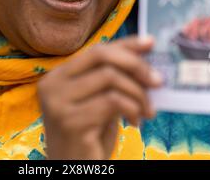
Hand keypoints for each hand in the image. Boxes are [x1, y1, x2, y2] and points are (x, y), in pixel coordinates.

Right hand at [37, 36, 161, 159]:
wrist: (75, 171)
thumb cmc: (90, 136)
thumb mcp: (101, 101)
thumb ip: (114, 78)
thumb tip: (145, 52)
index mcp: (58, 75)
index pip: (96, 50)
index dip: (125, 44)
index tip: (151, 43)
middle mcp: (52, 84)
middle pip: (101, 56)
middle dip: (135, 65)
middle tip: (158, 81)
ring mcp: (58, 103)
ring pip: (110, 77)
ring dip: (138, 94)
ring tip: (147, 111)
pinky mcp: (70, 121)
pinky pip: (112, 101)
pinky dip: (132, 108)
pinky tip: (135, 123)